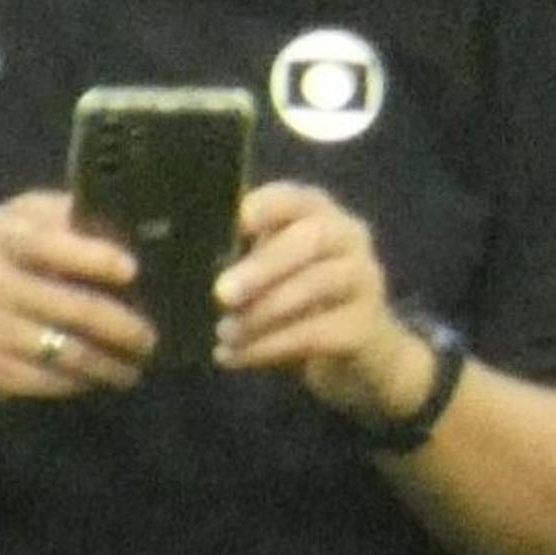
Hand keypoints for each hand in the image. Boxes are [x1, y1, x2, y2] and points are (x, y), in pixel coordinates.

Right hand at [0, 191, 154, 401]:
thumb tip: (121, 222)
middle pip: (75, 308)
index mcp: (1, 237)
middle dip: (123, 327)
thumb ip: (55, 214)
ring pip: (67, 352)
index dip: (100, 260)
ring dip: (109, 364)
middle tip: (150, 338)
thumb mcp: (5, 224)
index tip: (134, 273)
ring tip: (133, 367)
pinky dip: (78, 382)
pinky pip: (47, 380)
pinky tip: (96, 380)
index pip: (57, 245)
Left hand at [214, 181, 431, 421]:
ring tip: (223, 334)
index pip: (296, 197)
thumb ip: (241, 262)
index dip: (269, 205)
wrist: (355, 356)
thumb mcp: (269, 275)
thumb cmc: (295, 304)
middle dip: (263, 265)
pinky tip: (233, 357)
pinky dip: (268, 347)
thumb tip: (190, 269)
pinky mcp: (365, 326)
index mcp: (317, 214)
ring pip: (316, 285)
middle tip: (222, 294)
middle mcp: (348, 238)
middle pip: (311, 239)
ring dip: (261, 313)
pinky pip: (316, 333)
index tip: (240, 220)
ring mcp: (364, 279)